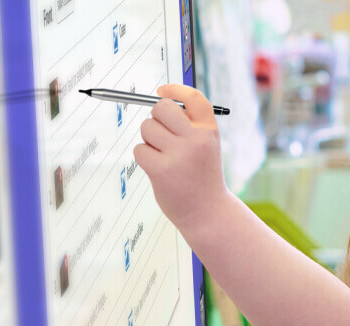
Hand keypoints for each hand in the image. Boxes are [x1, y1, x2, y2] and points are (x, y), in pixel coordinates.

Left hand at [132, 84, 229, 226]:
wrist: (209, 213)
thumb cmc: (202, 176)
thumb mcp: (206, 145)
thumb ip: (189, 124)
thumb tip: (160, 100)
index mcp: (209, 129)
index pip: (191, 97)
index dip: (174, 89)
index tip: (162, 91)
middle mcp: (197, 139)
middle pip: (161, 108)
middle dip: (155, 118)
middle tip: (161, 135)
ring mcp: (179, 155)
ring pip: (147, 129)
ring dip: (149, 141)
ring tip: (164, 157)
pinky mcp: (162, 170)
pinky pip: (140, 150)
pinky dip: (145, 158)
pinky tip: (159, 170)